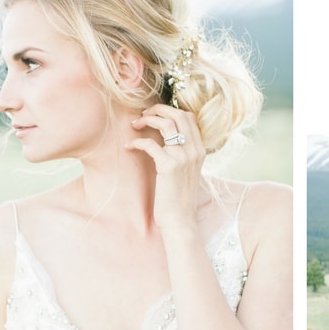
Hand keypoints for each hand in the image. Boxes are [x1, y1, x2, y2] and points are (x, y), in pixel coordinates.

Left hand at [127, 104, 205, 230]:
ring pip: (165, 124)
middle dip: (158, 109)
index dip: (170, 111)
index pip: (189, 117)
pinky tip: (129, 147)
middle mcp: (194, 150)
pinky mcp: (169, 166)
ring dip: (147, 120)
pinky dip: (136, 142)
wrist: (181, 220)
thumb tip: (166, 140)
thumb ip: (182, 154)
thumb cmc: (179, 198)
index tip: (156, 115)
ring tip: (134, 125)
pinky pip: (150, 144)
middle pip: (178, 115)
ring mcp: (183, 157)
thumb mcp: (187, 172)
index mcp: (200, 150)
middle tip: (142, 115)